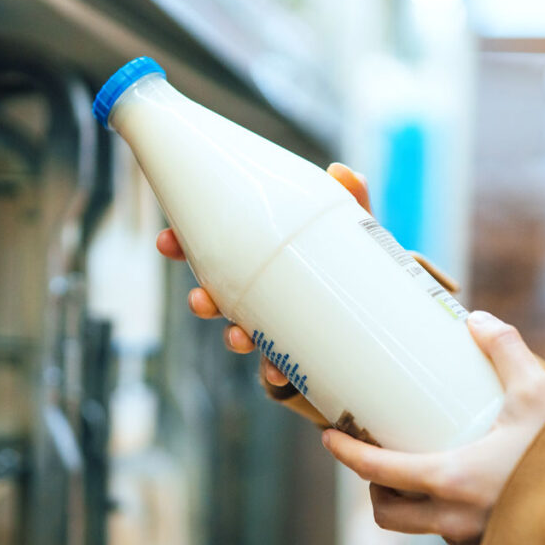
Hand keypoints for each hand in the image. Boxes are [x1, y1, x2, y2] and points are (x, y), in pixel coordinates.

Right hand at [155, 162, 371, 386]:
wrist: (378, 322)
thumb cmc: (355, 268)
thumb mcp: (353, 231)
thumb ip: (350, 201)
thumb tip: (343, 171)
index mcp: (261, 260)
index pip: (212, 251)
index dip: (183, 246)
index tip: (165, 241)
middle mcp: (260, 296)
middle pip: (218, 298)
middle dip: (203, 300)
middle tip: (200, 300)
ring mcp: (274, 330)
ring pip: (241, 336)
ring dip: (233, 338)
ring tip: (238, 338)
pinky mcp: (296, 359)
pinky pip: (278, 370)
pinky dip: (275, 373)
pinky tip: (279, 373)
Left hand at [320, 312, 544, 544]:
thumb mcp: (539, 394)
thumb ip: (506, 351)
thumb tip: (476, 319)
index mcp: (450, 480)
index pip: (377, 472)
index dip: (346, 454)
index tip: (329, 438)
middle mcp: (453, 521)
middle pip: (388, 514)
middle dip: (375, 490)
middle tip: (380, 464)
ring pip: (425, 529)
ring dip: (417, 507)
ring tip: (430, 475)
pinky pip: (459, 543)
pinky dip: (453, 521)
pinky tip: (474, 498)